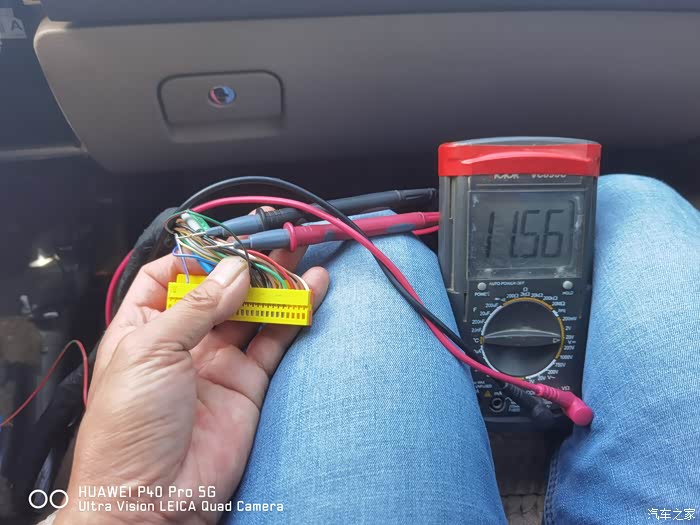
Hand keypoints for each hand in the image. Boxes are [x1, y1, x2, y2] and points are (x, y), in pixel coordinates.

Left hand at [56, 249, 328, 524]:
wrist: (152, 500)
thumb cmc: (129, 428)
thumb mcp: (152, 352)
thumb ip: (199, 307)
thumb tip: (235, 270)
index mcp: (143, 328)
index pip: (169, 277)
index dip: (198, 256)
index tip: (228, 243)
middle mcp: (182, 341)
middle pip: (219, 290)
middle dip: (247, 264)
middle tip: (277, 240)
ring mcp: (217, 362)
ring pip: (252, 311)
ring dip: (276, 283)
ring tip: (301, 255)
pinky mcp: (248, 384)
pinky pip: (274, 341)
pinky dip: (294, 315)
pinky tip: (311, 291)